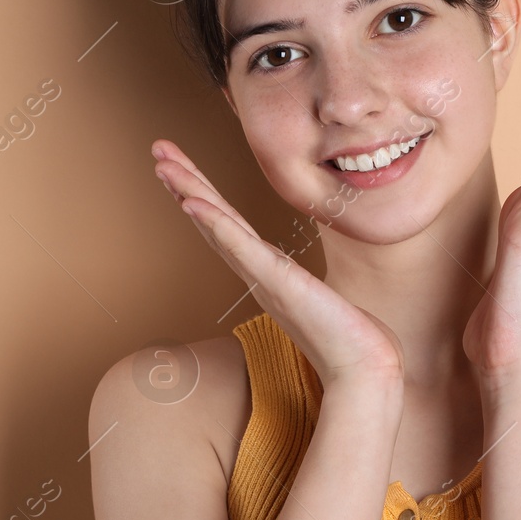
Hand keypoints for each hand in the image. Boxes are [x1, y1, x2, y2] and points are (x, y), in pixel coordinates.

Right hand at [152, 139, 405, 394]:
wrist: (363, 370)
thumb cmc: (348, 338)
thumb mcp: (320, 300)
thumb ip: (306, 289)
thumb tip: (309, 287)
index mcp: (265, 272)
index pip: (225, 224)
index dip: (200, 193)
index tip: (178, 166)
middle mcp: (256, 272)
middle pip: (211, 217)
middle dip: (183, 181)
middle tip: (157, 148)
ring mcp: (263, 277)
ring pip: (217, 225)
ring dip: (189, 192)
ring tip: (163, 165)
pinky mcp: (278, 282)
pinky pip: (240, 247)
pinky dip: (215, 224)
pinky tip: (194, 202)